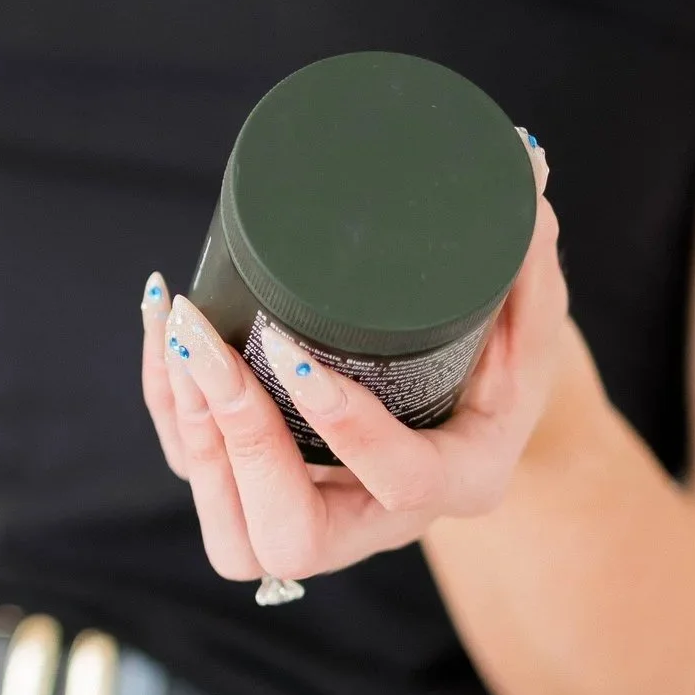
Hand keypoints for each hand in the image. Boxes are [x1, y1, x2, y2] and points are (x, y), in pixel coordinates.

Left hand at [136, 149, 569, 587]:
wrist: (463, 420)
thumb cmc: (499, 369)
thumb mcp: (528, 324)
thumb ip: (528, 255)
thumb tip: (525, 159)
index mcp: (458, 483)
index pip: (400, 480)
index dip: (345, 425)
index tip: (293, 349)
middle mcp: (378, 525)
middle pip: (288, 534)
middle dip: (239, 439)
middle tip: (209, 344)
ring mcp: (313, 521)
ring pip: (226, 523)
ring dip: (192, 424)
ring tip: (184, 327)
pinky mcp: (258, 499)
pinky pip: (193, 469)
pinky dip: (168, 402)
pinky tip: (165, 329)